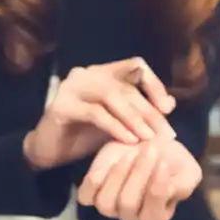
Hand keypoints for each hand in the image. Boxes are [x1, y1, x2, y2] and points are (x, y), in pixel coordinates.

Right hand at [23, 58, 176, 169]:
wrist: (49, 151)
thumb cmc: (83, 136)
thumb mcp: (118, 122)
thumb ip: (139, 111)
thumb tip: (170, 104)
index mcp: (102, 73)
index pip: (135, 67)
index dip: (154, 85)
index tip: (167, 109)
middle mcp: (86, 74)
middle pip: (125, 86)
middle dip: (148, 111)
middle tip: (164, 133)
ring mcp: (71, 88)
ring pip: (111, 96)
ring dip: (134, 118)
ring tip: (147, 138)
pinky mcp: (60, 106)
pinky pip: (95, 113)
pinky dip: (115, 126)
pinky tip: (128, 140)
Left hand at [78, 137, 201, 219]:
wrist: (149, 142)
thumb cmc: (171, 159)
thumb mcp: (188, 171)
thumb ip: (183, 185)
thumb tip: (167, 189)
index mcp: (154, 218)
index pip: (151, 217)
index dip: (156, 191)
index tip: (165, 163)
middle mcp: (129, 217)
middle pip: (128, 206)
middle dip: (140, 175)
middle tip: (151, 150)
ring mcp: (108, 207)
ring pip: (106, 203)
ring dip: (119, 175)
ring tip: (132, 153)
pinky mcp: (90, 193)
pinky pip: (86, 197)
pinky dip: (94, 181)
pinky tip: (108, 163)